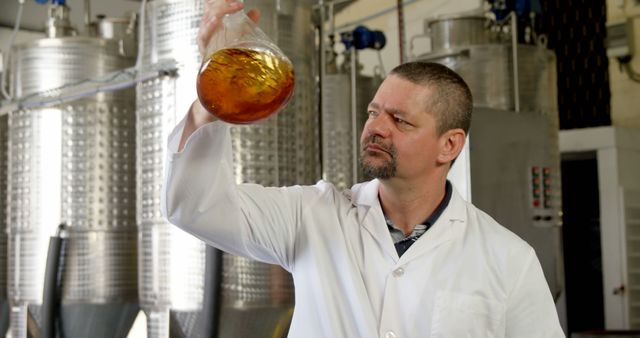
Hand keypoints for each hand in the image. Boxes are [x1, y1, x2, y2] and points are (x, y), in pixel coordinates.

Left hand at [179, 1, 260, 150]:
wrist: (209, 106)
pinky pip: (232, 27)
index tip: (217, 21)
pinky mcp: (228, 46)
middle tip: (237, 6)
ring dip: (227, 8)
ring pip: (219, 18)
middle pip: (210, 20)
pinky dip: (240, 17)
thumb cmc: (209, 109)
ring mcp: (218, 45)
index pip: (203, 37)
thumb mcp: (208, 113)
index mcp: (204, 61)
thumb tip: (194, 132)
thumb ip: (204, 120)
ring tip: (242, 5)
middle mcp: (209, 49)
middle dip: (221, 9)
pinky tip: (252, 12)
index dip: (210, 27)